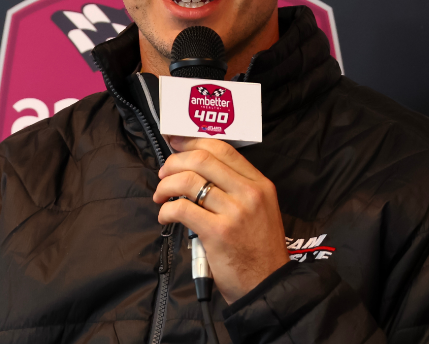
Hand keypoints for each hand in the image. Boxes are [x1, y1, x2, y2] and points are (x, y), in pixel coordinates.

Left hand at [154, 135, 288, 302]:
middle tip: (163, 174)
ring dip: (165, 187)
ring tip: (161, 197)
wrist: (267, 285)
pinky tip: (165, 217)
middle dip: (174, 163)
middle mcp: (249, 193)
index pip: (222, 149)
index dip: (192, 142)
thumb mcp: (260, 210)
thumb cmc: (258, 250)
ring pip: (188, 181)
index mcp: (260, 184)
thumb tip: (197, 169)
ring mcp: (235, 212)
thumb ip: (236, 188)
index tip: (175, 144)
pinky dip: (166, 211)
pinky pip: (182, 209)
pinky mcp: (218, 232)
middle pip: (202, 159)